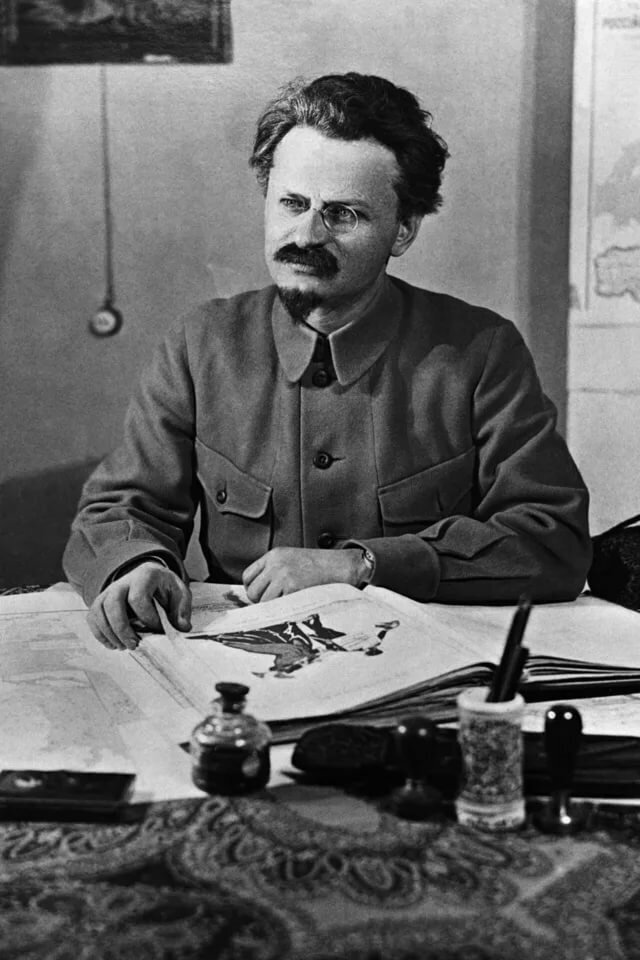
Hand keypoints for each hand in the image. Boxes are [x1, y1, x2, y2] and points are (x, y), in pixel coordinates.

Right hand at [87, 561, 191, 650]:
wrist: (151, 578)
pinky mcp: (101, 602)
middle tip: (134, 644)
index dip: (147, 618)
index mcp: (145, 576)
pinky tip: (113, 644)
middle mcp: (123, 581)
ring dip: (109, 634)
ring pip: (99, 611)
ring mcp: (109, 591)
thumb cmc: (165, 588)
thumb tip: (183, 628)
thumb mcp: (180, 594)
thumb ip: (182, 610)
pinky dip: (100, 634)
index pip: (138, 598)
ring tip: (124, 646)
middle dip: (122, 628)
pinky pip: (92, 617)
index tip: (158, 629)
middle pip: (113, 604)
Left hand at [242, 547, 360, 602]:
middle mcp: (275, 564)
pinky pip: (278, 607)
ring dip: (272, 608)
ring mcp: (283, 576)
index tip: (260, 596)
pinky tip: (294, 607)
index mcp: (274, 555)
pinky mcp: (293, 588)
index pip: (248, 576)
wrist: (342, 566)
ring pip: (263, 602)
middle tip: (272, 606)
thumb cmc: (321, 566)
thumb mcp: (292, 559)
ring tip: (285, 607)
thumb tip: (259, 593)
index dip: (252, 589)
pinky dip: (283, 611)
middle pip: (252, 591)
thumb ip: (275, 570)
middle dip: (259, 602)